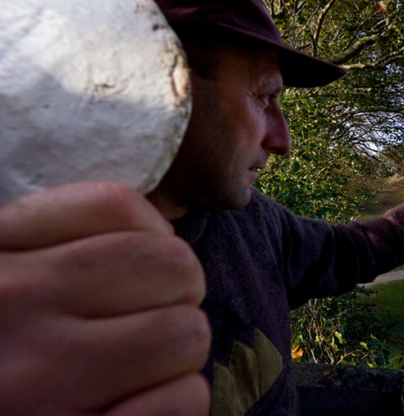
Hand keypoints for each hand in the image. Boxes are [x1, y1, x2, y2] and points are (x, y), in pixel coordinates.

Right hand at [0, 182, 210, 415]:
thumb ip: (59, 246)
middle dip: (178, 293)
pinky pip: (183, 400)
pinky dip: (179, 402)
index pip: (115, 206)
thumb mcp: (6, 276)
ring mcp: (38, 380)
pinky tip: (136, 406)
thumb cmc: (3, 347)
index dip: (154, 234)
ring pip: (186, 334)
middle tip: (149, 319)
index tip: (142, 267)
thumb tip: (161, 236)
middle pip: (172, 264)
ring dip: (179, 352)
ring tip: (139, 367)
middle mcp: (12, 304)